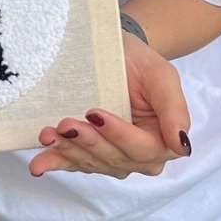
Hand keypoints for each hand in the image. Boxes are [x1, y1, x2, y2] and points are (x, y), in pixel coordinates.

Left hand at [29, 33, 192, 178]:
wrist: (116, 54)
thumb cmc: (142, 65)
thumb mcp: (163, 77)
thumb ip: (175, 111)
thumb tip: (182, 146)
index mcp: (163, 141)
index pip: (142, 148)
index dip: (118, 135)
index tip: (95, 114)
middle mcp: (138, 155)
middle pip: (113, 158)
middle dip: (88, 142)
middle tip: (66, 123)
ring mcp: (112, 156)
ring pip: (91, 162)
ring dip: (68, 151)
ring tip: (48, 134)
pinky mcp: (87, 152)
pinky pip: (72, 163)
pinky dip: (54, 162)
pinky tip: (38, 166)